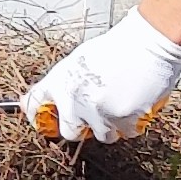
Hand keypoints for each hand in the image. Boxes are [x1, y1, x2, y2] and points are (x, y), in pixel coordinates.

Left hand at [19, 11, 180, 142]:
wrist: (147, 43)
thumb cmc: (118, 46)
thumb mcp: (80, 60)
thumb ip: (66, 83)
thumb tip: (52, 101)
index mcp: (58, 82)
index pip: (33, 105)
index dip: (37, 116)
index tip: (43, 120)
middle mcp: (72, 101)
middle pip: (69, 132)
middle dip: (81, 128)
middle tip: (95, 116)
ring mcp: (97, 114)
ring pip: (101, 135)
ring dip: (111, 126)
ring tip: (121, 106)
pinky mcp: (121, 121)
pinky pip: (127, 133)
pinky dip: (133, 124)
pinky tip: (137, 106)